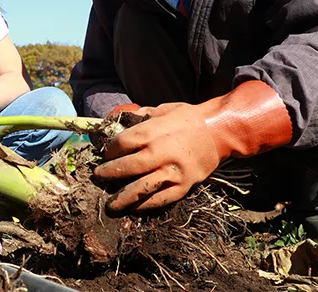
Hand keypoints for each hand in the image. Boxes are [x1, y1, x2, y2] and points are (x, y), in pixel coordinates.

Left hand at [95, 102, 218, 211]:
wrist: (218, 131)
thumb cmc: (188, 118)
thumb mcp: (163, 109)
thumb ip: (141, 116)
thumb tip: (120, 121)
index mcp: (153, 132)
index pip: (122, 143)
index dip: (110, 150)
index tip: (105, 154)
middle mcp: (160, 153)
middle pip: (127, 166)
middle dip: (109, 173)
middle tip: (98, 177)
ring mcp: (172, 172)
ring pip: (141, 188)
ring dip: (123, 197)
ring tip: (110, 204)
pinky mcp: (183, 186)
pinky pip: (160, 199)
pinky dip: (145, 206)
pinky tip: (134, 208)